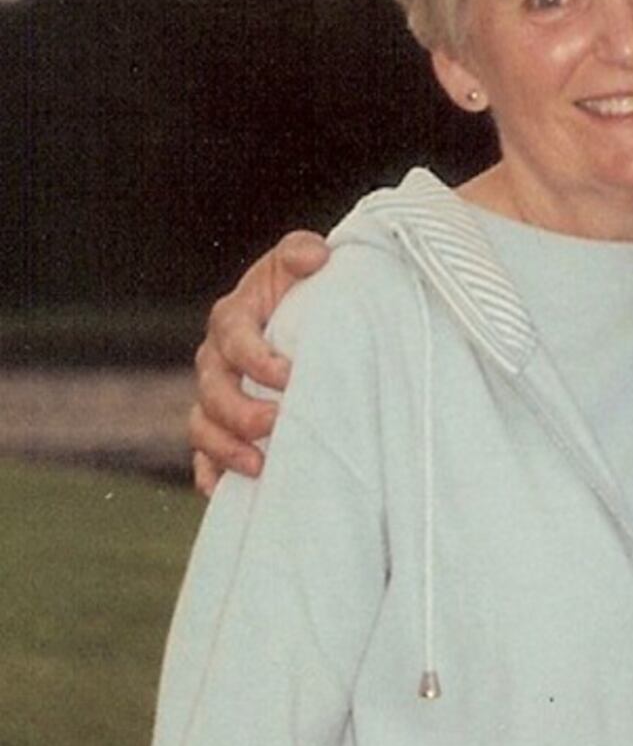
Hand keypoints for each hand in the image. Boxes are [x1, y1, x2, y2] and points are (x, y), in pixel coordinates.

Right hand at [190, 232, 328, 494]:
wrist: (303, 318)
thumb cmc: (303, 290)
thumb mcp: (301, 262)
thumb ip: (302, 252)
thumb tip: (318, 256)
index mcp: (233, 318)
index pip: (235, 339)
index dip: (257, 359)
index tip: (289, 375)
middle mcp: (215, 359)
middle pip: (213, 390)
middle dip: (241, 411)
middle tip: (277, 424)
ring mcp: (213, 396)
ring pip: (201, 426)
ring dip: (225, 448)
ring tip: (259, 466)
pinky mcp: (220, 427)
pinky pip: (202, 456)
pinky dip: (209, 475)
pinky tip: (223, 493)